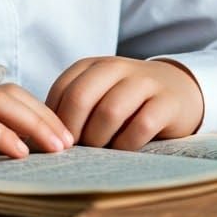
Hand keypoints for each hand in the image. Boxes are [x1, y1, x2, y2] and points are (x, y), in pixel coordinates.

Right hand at [0, 85, 74, 176]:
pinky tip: (19, 153)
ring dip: (33, 122)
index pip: (13, 96)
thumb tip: (12, 156)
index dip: (42, 112)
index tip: (65, 138)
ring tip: (56, 147)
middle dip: (47, 116)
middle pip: (14, 94)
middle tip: (71, 144)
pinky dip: (0, 135)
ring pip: (0, 101)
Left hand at [46, 57, 203, 149]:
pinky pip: (141, 126)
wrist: (178, 90)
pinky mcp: (167, 102)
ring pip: (109, 112)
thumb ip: (72, 109)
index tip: (55, 142)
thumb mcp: (98, 95)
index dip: (54, 120)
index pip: (61, 90)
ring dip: (100, 139)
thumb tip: (38, 139)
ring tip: (101, 150)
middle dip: (73, 130)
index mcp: (92, 66)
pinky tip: (125, 149)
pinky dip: (128, 144)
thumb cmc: (126, 101)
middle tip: (76, 151)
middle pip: (80, 98)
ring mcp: (143, 82)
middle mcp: (115, 67)